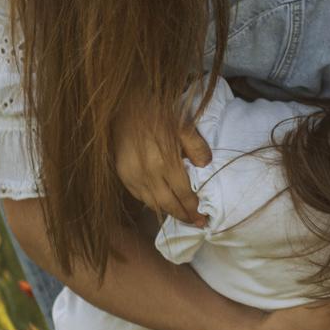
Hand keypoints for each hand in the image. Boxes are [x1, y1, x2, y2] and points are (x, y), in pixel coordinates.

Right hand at [112, 91, 210, 224]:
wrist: (125, 106)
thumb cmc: (157, 114)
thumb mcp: (182, 124)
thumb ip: (196, 146)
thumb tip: (206, 165)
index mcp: (164, 162)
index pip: (183, 194)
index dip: (194, 208)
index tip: (204, 217)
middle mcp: (147, 174)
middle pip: (168, 204)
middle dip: (184, 215)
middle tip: (197, 224)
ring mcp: (132, 176)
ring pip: (153, 204)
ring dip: (169, 213)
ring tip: (182, 217)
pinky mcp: (122, 175)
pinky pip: (139, 197)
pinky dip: (152, 203)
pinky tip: (162, 204)